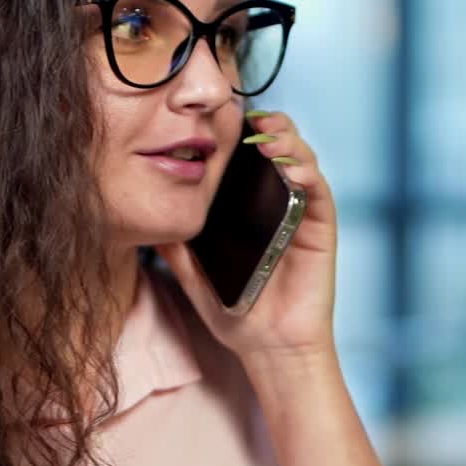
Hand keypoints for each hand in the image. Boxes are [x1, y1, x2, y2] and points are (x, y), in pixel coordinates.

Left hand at [157, 109, 337, 362]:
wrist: (267, 347)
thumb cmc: (236, 310)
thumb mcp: (194, 273)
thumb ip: (175, 247)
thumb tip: (145, 221)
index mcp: (253, 206)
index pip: (251, 157)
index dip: (242, 132)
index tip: (220, 119)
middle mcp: (280, 202)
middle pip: (281, 148)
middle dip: (270, 125)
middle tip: (249, 118)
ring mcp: (301, 213)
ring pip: (303, 160)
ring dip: (289, 141)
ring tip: (267, 137)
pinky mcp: (320, 229)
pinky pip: (318, 192)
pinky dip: (308, 174)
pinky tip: (291, 170)